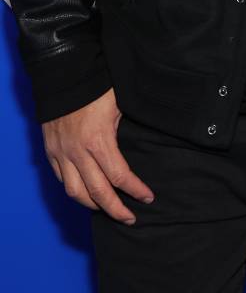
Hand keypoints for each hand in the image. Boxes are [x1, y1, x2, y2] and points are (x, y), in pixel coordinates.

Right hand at [42, 88, 153, 223]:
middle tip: (130, 218)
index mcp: (99, 141)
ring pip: (75, 192)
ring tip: (106, 209)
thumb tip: (142, 141)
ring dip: (92, 205)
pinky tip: (84, 193)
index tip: (148, 197)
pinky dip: (73, 190)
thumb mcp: (120, 104)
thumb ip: (126, 128)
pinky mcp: (51, 151)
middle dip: (116, 209)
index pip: (120, 176)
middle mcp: (78, 153)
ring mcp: (62, 154)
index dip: (136, 190)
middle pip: (97, 193)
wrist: (65, 75)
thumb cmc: (97, 86)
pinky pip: (60, 179)